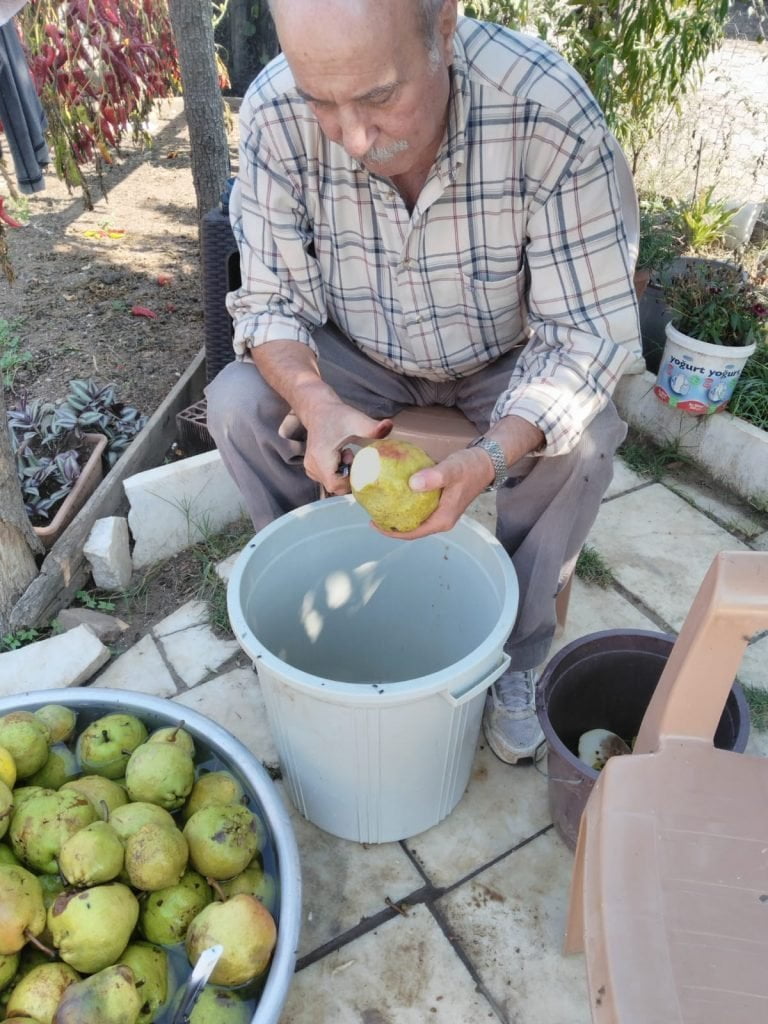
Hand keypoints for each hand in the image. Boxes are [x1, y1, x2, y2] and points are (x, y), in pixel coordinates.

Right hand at [302, 401, 392, 494]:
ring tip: (346, 454)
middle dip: (349, 477)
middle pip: (335, 486)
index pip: (335, 485)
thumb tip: (389, 425)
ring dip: (344, 474)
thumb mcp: (357, 420)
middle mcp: (312, 466)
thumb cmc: (337, 416)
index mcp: (320, 457)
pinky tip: (340, 458)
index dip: (350, 481)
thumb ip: (373, 427)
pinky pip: (329, 480)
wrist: (319, 411)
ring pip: (332, 484)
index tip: (358, 465)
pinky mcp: (312, 469)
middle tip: (353, 457)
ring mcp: (310, 469)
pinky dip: (338, 473)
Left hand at [372, 446, 495, 539]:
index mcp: (443, 519)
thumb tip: (412, 484)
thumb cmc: (470, 467)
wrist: (485, 462)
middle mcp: (441, 519)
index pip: (413, 533)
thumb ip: (434, 477)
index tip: (374, 523)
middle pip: (412, 528)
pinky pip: (419, 508)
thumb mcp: (451, 470)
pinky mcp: (440, 503)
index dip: (392, 532)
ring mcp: (441, 512)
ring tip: (380, 505)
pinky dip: (406, 504)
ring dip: (398, 515)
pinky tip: (395, 493)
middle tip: (372, 513)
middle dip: (392, 525)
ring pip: (415, 519)